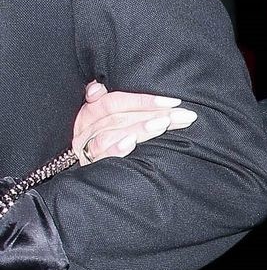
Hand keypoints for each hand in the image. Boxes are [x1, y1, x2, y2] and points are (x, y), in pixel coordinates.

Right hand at [73, 78, 197, 163]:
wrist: (82, 183)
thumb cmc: (104, 143)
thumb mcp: (102, 120)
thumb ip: (102, 101)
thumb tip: (97, 87)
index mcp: (89, 114)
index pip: (115, 101)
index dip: (143, 100)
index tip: (174, 102)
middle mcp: (85, 130)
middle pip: (119, 117)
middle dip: (153, 114)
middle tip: (182, 115)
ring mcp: (86, 149)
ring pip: (112, 133)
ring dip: (139, 128)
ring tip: (164, 124)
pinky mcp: (90, 167)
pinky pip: (101, 155)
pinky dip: (116, 148)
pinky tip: (132, 142)